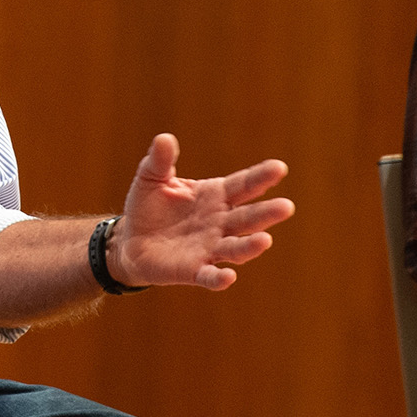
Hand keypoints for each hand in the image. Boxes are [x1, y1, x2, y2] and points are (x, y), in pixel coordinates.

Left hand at [110, 133, 293, 290]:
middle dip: (267, 213)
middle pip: (248, 217)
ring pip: (236, 247)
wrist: (129, 240)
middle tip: (287, 207)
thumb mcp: (151, 177)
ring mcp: (209, 247)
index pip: (244, 185)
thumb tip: (163, 138)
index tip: (280, 168)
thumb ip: (159, 160)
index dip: (262, 177)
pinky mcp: (193, 270)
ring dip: (251, 246)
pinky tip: (228, 277)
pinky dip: (219, 278)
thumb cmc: (148, 205)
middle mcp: (220, 222)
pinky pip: (209, 275)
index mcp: (215, 195)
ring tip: (265, 240)